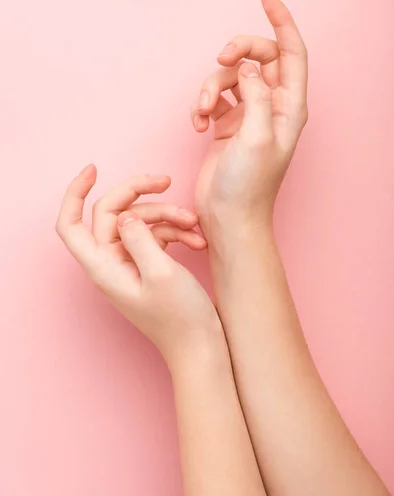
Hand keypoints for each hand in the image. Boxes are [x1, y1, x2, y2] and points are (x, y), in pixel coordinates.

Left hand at [56, 165, 219, 367]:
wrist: (201, 346)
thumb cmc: (180, 319)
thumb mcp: (161, 273)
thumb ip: (139, 237)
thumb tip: (125, 215)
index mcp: (103, 266)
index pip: (71, 225)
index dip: (75, 193)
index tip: (94, 169)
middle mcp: (111, 262)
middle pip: (114, 213)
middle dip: (141, 195)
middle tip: (166, 180)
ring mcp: (130, 262)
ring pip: (141, 221)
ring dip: (168, 216)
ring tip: (194, 224)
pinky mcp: (149, 263)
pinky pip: (157, 235)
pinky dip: (177, 232)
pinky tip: (197, 241)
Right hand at [191, 0, 307, 238]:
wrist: (228, 217)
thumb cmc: (247, 186)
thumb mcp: (254, 136)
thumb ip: (255, 95)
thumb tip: (250, 68)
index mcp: (288, 108)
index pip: (292, 52)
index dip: (282, 21)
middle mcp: (271, 108)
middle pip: (260, 58)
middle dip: (238, 52)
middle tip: (222, 58)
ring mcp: (248, 116)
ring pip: (230, 78)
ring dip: (210, 88)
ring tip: (201, 113)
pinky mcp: (227, 126)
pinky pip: (214, 98)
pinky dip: (201, 105)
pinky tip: (197, 125)